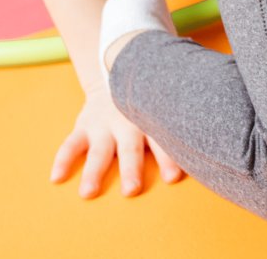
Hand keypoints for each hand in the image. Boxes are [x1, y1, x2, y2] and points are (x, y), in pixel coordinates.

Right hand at [50, 87, 183, 197]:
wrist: (116, 74)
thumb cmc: (149, 103)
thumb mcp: (163, 108)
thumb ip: (178, 127)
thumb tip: (210, 152)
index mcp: (150, 120)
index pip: (162, 141)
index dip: (168, 158)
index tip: (173, 177)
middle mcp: (127, 123)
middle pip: (130, 148)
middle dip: (131, 169)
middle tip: (131, 190)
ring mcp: (103, 125)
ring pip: (98, 150)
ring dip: (93, 171)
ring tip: (88, 193)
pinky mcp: (83, 126)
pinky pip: (70, 144)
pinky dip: (62, 160)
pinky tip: (56, 178)